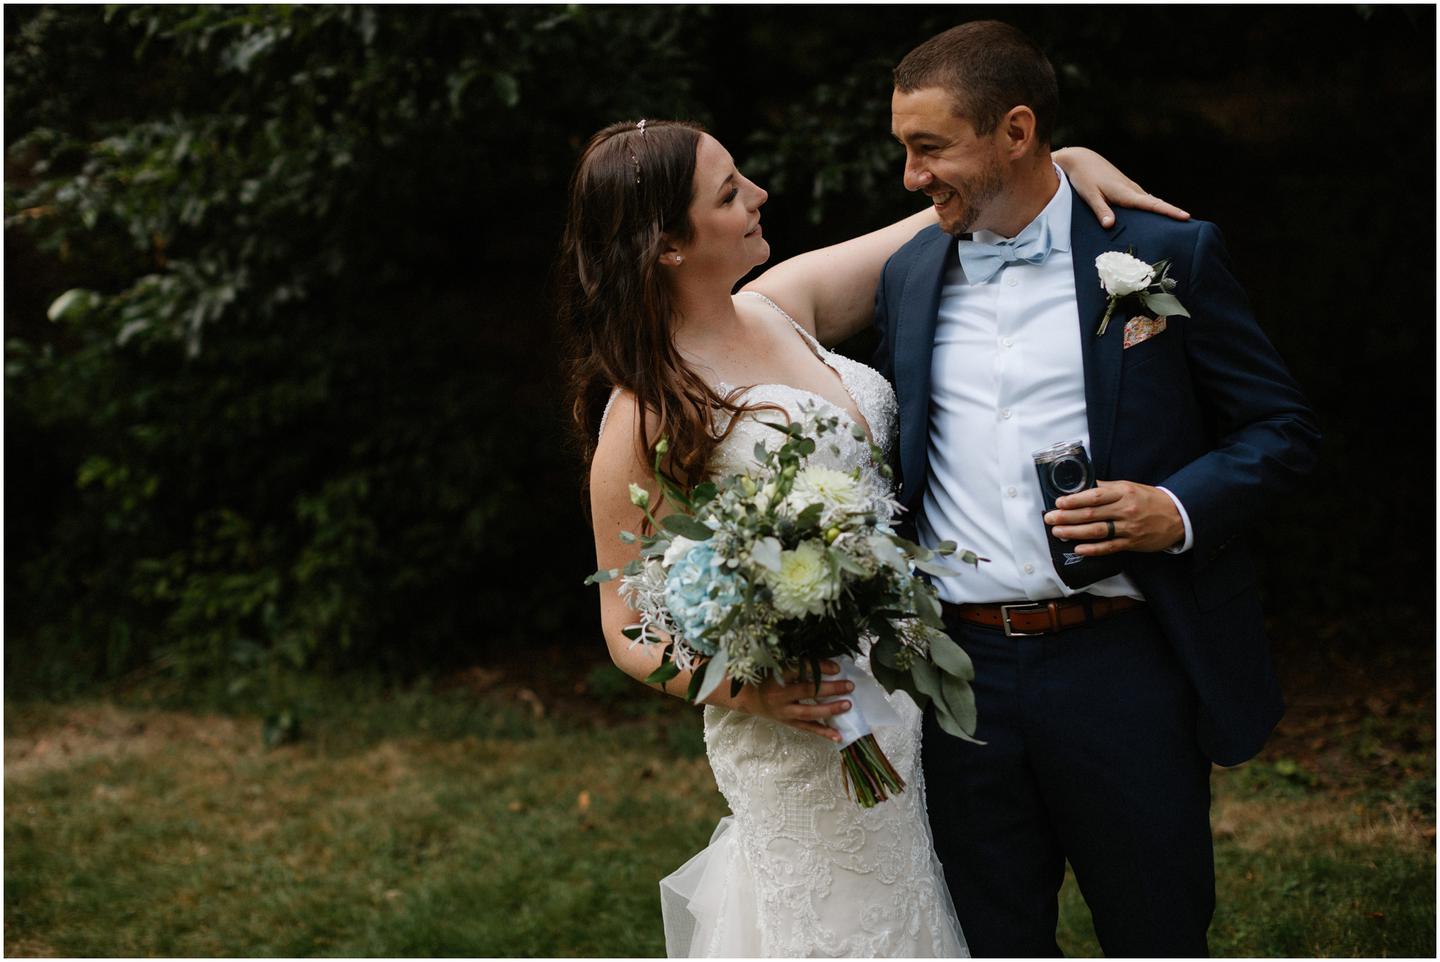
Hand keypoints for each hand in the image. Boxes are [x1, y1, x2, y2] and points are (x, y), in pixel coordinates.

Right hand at [734, 659, 852, 742]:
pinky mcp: (788, 722)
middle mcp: (779, 694)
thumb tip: (825, 657)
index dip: (819, 668)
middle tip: (849, 685)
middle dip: (830, 689)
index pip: (800, 669)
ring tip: (847, 705)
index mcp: (776, 676)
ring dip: (829, 710)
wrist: (746, 697)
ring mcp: (784, 711)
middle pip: (807, 691)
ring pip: (808, 712)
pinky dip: (823, 732)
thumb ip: (795, 662)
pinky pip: (807, 728)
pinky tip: (839, 736)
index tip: (837, 667)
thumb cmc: (763, 676)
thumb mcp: (774, 665)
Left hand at [1044, 480, 1184, 554]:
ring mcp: (1128, 527)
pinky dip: (1093, 549)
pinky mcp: (1132, 543)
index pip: (1094, 496)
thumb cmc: (1149, 499)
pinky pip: (1109, 547)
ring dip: (1074, 532)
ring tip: (1058, 532)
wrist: (1177, 515)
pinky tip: (1078, 548)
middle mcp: (1125, 509)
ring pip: (1097, 531)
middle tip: (1050, 518)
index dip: (1074, 500)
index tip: (1058, 502)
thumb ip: (1107, 488)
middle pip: (1091, 514)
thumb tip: (1083, 487)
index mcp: (1123, 492)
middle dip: (1067, 517)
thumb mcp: (1129, 487)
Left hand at [1053, 146, 1189, 228]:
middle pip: (1156, 203)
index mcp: (1126, 193)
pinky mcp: (1125, 188)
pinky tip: (1154, 215)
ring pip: (1151, 201)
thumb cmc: (1084, 178)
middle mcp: (1132, 190)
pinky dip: (1152, 207)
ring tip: (1177, 223)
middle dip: (1172, 212)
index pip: (1153, 204)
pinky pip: (1143, 199)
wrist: (1081, 159)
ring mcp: (1130, 188)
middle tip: (1189, 224)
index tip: (1186, 216)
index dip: (1170, 211)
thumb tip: (1110, 226)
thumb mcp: (1090, 196)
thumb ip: (1101, 211)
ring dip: (1163, 210)